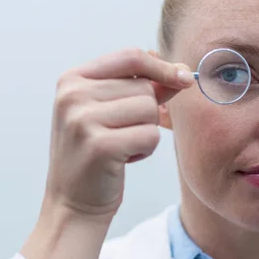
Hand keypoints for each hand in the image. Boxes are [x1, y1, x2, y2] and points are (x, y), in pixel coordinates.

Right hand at [43, 48, 192, 219]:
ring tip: (122, 146)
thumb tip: (184, 71)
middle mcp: (72, 95)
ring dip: (146, 131)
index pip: (130, 56)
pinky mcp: (99, 146)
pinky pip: (150, 135)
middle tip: (123, 133)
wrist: (73, 203)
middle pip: (144, 86)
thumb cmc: (98, 153)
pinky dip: (146, 149)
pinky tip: (123, 160)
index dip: (162, 66)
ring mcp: (82, 120)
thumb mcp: (112, 111)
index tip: (185, 78)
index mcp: (72, 79)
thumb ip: (145, 87)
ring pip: (149, 109)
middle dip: (147, 112)